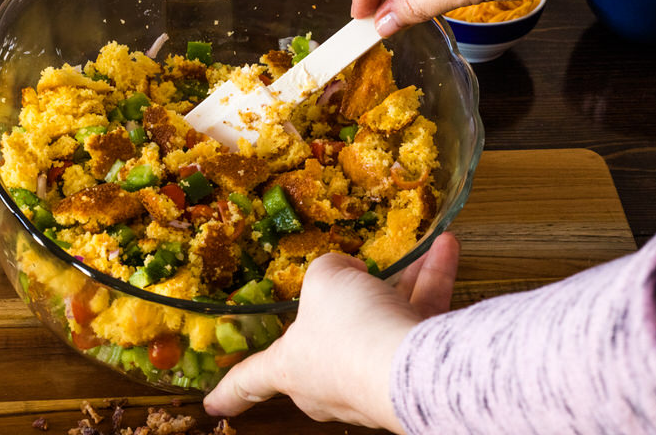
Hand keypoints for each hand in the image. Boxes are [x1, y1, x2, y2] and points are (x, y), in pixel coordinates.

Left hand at [203, 232, 460, 432]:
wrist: (412, 366)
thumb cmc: (348, 328)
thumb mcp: (324, 279)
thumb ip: (327, 271)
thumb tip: (346, 274)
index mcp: (291, 366)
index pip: (248, 381)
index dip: (228, 392)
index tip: (210, 405)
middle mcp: (329, 381)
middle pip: (329, 340)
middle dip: (347, 308)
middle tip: (358, 279)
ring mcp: (372, 379)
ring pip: (381, 323)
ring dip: (404, 284)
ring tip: (421, 251)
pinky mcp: (412, 371)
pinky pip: (417, 321)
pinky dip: (431, 285)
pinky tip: (444, 249)